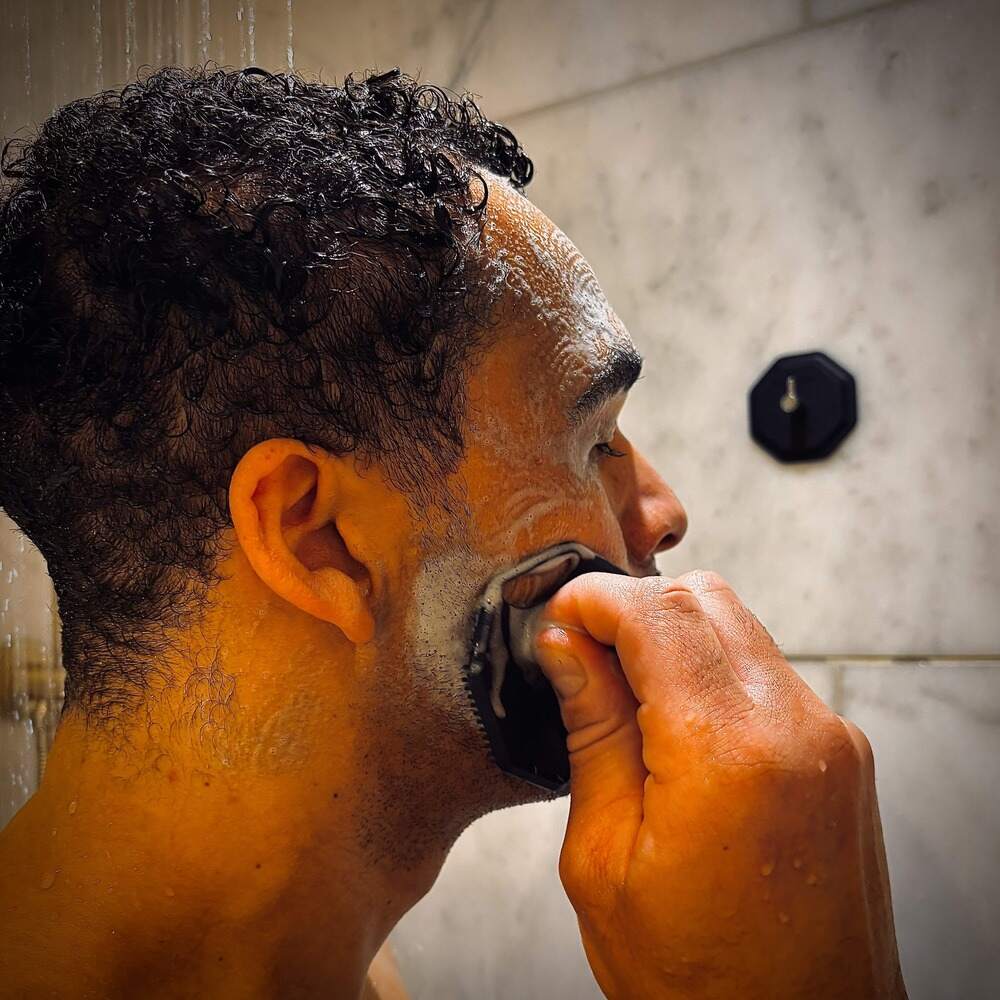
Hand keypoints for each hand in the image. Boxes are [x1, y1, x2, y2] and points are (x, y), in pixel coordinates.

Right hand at [533, 570, 906, 999]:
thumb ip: (592, 731)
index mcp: (725, 755)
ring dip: (673, 635)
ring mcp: (829, 737)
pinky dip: (711, 669)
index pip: (655, 614)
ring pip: (738, 626)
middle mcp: (794, 728)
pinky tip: (673, 722)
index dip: (594, 598)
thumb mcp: (603, 859)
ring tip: (622, 693)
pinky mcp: (840, 752)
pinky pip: (766, 671)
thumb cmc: (698, 982)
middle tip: (582, 649)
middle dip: (634, 605)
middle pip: (705, 598)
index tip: (557, 614)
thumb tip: (564, 645)